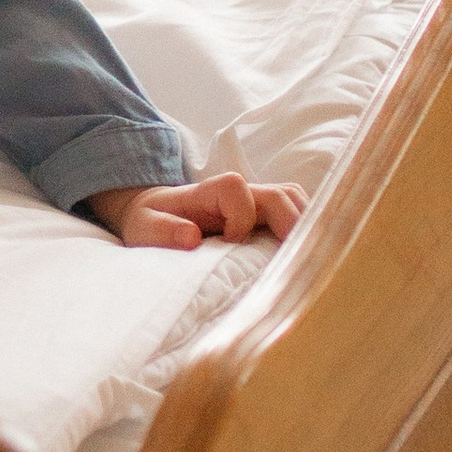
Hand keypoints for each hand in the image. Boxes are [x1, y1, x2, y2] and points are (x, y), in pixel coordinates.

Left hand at [85, 168, 305, 252]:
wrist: (153, 216)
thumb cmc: (150, 223)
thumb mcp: (144, 228)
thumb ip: (164, 231)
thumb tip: (191, 237)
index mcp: (208, 192)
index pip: (237, 189)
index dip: (240, 216)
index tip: (229, 242)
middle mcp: (238, 193)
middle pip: (279, 193)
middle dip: (291, 224)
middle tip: (293, 262)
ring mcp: (254, 202)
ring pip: (293, 200)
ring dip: (304, 226)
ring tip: (307, 260)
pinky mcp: (263, 216)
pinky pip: (293, 212)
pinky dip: (303, 229)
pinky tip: (304, 256)